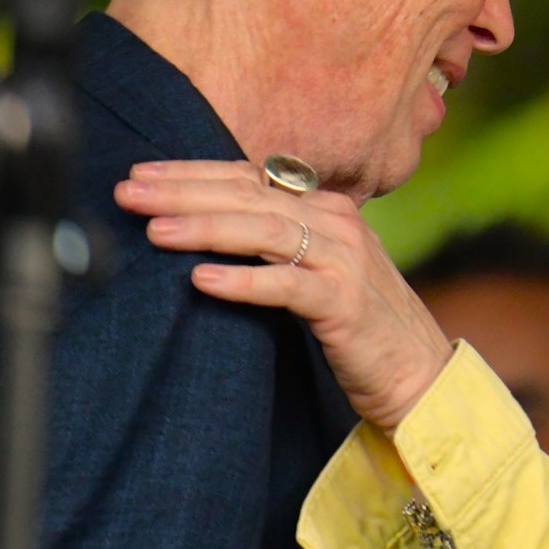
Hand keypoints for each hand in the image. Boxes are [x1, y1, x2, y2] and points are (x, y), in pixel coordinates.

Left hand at [114, 161, 453, 430]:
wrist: (420, 375)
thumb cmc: (357, 326)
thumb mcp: (315, 270)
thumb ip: (274, 244)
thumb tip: (204, 228)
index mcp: (324, 208)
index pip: (248, 177)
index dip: (192, 172)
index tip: (141, 175)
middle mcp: (336, 222)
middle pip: (248, 195)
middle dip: (182, 191)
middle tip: (128, 192)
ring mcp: (344, 260)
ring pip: (263, 231)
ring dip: (204, 227)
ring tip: (154, 231)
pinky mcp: (345, 304)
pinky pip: (286, 285)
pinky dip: (242, 281)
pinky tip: (201, 280)